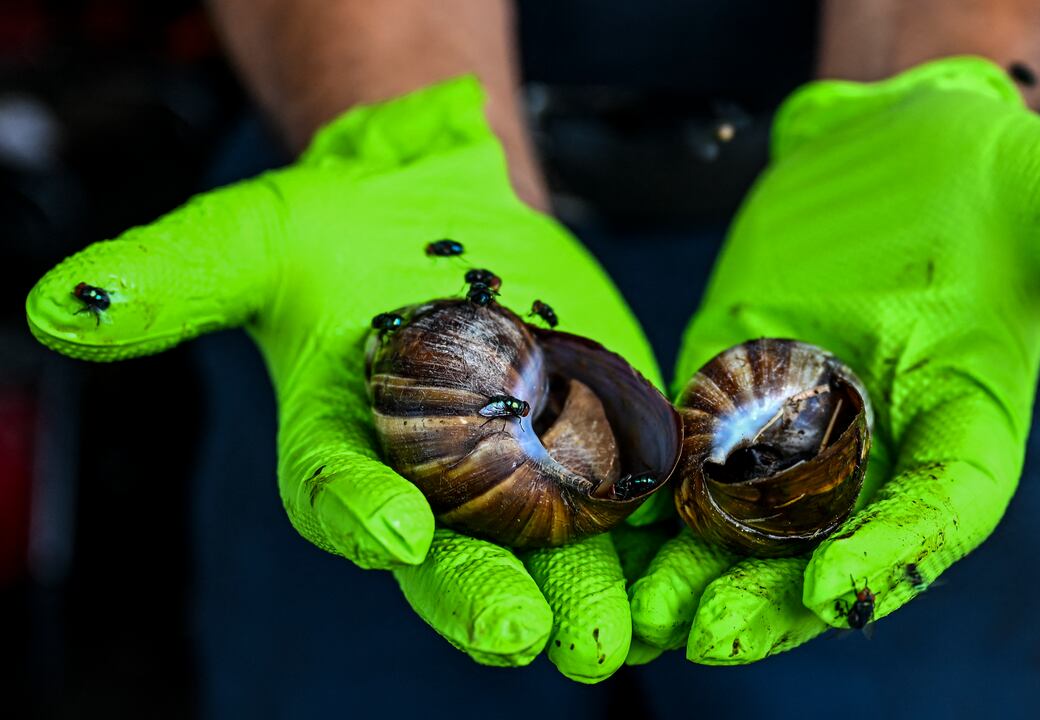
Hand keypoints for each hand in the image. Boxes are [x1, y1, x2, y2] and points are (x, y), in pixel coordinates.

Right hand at [26, 77, 657, 681]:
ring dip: (582, 596)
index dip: (361, 513)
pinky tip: (687, 571)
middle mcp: (432, 482)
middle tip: (517, 637)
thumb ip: (176, 277)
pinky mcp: (596, 446)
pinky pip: (631, 503)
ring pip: (552, 551)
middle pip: (455, 552)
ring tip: (606, 642)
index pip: (344, 494)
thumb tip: (57, 307)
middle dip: (481, 595)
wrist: (441, 210)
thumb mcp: (254, 236)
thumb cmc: (338, 231)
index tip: (393, 527)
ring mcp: (522, 473)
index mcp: (343, 451)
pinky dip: (657, 539)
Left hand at [628, 57, 1039, 663]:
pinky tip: (602, 544)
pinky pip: (686, 462)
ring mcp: (796, 429)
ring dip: (693, 578)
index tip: (830, 591)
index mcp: (969, 426)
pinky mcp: (727, 391)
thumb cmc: (989, 171)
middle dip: (769, 601)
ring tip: (639, 623)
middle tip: (706, 640)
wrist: (893, 142)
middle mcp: (880, 448)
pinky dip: (649, 506)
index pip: (940, 512)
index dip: (892, 555)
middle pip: (827, 548)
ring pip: (744, 526)